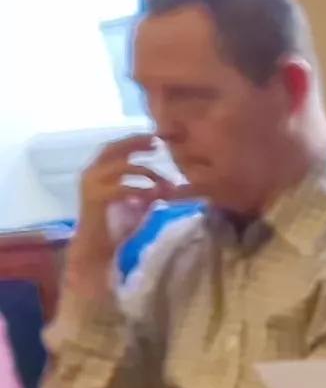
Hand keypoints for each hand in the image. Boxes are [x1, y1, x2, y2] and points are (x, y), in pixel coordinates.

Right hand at [70, 131, 188, 286]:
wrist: (98, 249)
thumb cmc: (118, 226)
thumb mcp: (140, 203)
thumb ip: (151, 190)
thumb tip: (171, 185)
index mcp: (98, 172)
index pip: (115, 148)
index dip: (134, 141)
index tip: (156, 139)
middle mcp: (90, 174)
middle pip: (113, 149)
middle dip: (136, 144)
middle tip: (158, 144)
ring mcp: (90, 185)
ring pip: (120, 167)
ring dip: (147, 172)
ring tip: (166, 183)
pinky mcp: (95, 199)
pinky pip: (121, 187)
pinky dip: (140, 189)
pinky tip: (155, 195)